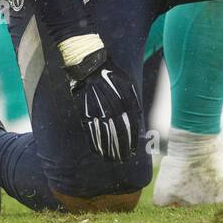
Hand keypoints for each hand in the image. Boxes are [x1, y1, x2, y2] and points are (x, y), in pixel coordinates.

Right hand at [65, 46, 140, 163]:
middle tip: (124, 160)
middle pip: (119, 131)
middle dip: (122, 147)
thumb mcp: (126, 82)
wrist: (87, 62)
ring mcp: (96, 107)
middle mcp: (111, 103)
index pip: (131, 123)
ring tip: (113, 160)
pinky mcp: (83, 108)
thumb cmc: (110, 73)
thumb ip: (133, 100)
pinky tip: (98, 152)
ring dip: (109, 149)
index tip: (134, 151)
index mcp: (124, 96)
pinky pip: (90, 129)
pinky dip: (94, 142)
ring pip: (104, 132)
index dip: (133, 139)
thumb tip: (138, 118)